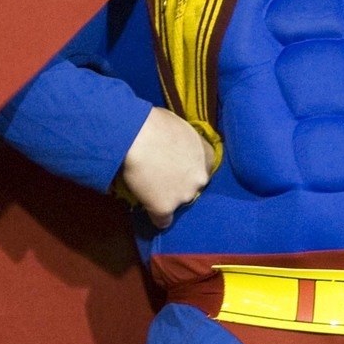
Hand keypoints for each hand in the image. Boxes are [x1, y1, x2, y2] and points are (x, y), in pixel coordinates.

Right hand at [119, 106, 214, 228]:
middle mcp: (200, 177)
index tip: (177, 166)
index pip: (204, 168)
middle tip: (162, 176)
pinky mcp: (165, 207)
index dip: (189, 168)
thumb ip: (183, 141)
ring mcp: (184, 194)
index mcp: (206, 155)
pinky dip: (156, 217)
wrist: (137, 136)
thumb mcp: (178, 126)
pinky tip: (149, 211)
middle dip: (180, 184)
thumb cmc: (154, 122)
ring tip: (150, 189)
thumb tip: (175, 143)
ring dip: (167, 198)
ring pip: (178, 203)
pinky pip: (163, 221)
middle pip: (193, 187)